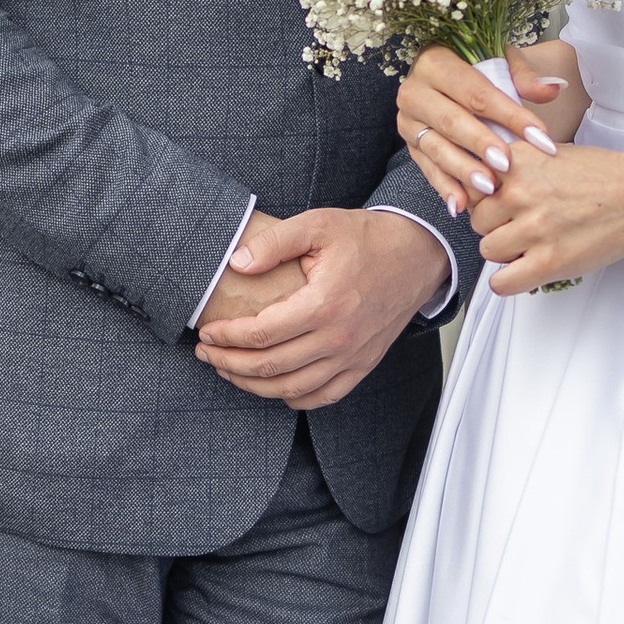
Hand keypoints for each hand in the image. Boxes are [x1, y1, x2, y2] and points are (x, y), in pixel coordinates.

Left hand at [195, 206, 444, 408]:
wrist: (417, 254)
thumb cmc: (366, 238)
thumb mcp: (318, 225)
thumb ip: (274, 242)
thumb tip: (236, 263)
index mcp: (324, 304)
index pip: (261, 333)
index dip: (227, 337)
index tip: (207, 332)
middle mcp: (339, 338)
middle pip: (270, 366)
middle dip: (228, 364)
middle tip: (206, 354)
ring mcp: (353, 356)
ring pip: (291, 389)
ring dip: (253, 385)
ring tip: (229, 371)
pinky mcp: (363, 364)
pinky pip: (323, 396)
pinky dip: (293, 398)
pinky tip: (272, 385)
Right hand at [399, 39, 579, 217]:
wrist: (439, 78)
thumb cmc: (475, 68)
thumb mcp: (499, 60)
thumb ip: (523, 76)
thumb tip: (551, 89)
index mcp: (435, 62)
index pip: (477, 92)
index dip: (510, 114)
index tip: (539, 136)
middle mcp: (415, 92)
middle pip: (451, 120)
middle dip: (481, 144)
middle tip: (507, 164)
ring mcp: (408, 122)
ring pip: (436, 148)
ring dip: (463, 170)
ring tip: (489, 188)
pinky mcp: (410, 146)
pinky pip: (427, 169)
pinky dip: (445, 187)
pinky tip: (461, 205)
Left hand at [472, 138, 623, 292]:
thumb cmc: (604, 177)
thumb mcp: (550, 153)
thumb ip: (515, 168)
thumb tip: (483, 185)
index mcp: (518, 162)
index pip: (472, 185)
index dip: (487, 196)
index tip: (501, 202)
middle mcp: (520, 193)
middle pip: (478, 219)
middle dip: (497, 224)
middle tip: (522, 224)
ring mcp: (533, 228)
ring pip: (488, 250)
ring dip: (506, 251)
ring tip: (532, 243)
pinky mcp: (548, 261)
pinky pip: (501, 282)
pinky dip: (509, 281)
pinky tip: (526, 269)